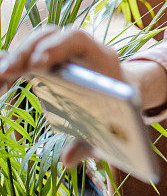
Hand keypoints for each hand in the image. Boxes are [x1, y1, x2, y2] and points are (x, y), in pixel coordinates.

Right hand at [0, 27, 166, 166]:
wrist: (125, 97)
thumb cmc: (119, 115)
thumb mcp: (108, 132)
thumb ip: (89, 146)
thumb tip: (67, 160)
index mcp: (103, 59)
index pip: (79, 39)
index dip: (58, 46)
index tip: (39, 65)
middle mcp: (83, 49)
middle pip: (51, 35)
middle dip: (28, 50)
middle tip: (9, 72)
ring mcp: (66, 51)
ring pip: (37, 42)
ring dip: (16, 56)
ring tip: (1, 77)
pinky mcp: (52, 59)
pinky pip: (30, 55)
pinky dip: (13, 64)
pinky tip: (1, 80)